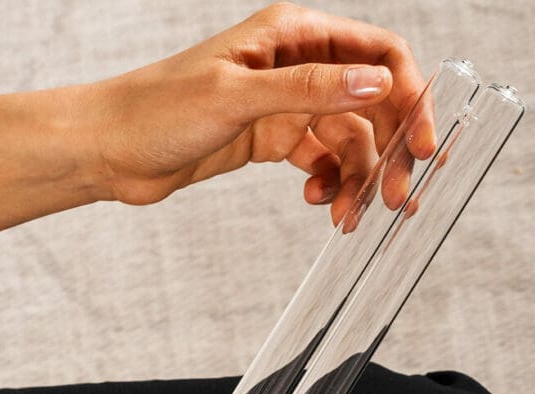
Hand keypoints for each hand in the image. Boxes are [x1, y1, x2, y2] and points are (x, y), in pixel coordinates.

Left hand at [86, 2, 434, 223]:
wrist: (112, 150)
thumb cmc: (158, 110)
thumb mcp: (237, 96)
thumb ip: (309, 91)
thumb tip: (377, 83)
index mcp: (294, 34)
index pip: (378, 53)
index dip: (410, 96)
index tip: (422, 146)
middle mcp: (297, 65)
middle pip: (369, 104)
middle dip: (387, 152)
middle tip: (393, 199)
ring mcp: (285, 105)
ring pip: (346, 140)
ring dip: (356, 179)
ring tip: (347, 218)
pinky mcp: (270, 140)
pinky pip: (319, 162)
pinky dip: (327, 184)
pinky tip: (319, 205)